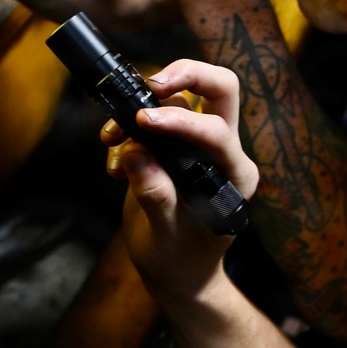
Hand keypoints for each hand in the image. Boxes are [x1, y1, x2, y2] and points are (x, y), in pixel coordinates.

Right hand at [102, 58, 257, 300]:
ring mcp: (202, 145)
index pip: (217, 132)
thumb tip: (135, 154)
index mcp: (235, 175)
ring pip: (183, 97)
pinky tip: (115, 162)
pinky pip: (157, 117)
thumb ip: (154, 195)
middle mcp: (226, 153)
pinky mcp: (178, 146)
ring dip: (142, 107)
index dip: (181, 122)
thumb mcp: (164, 236)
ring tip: (111, 138)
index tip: (144, 122)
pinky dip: (130, 129)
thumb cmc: (179, 260)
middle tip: (150, 84)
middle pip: (221, 88)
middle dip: (187, 74)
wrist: (177, 273)